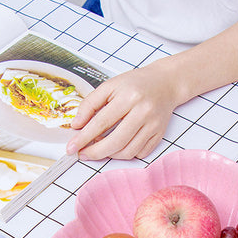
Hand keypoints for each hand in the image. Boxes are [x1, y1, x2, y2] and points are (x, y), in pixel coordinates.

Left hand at [66, 59, 186, 160]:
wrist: (165, 83)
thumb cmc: (136, 84)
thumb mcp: (109, 86)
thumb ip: (90, 104)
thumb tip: (76, 125)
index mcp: (129, 97)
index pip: (101, 123)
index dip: (84, 138)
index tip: (72, 147)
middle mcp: (143, 112)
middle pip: (115, 142)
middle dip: (95, 152)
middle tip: (83, 154)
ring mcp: (153, 125)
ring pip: (127, 151)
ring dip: (109, 154)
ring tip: (100, 147)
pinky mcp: (159, 135)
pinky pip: (139, 154)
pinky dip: (125, 154)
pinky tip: (118, 146)